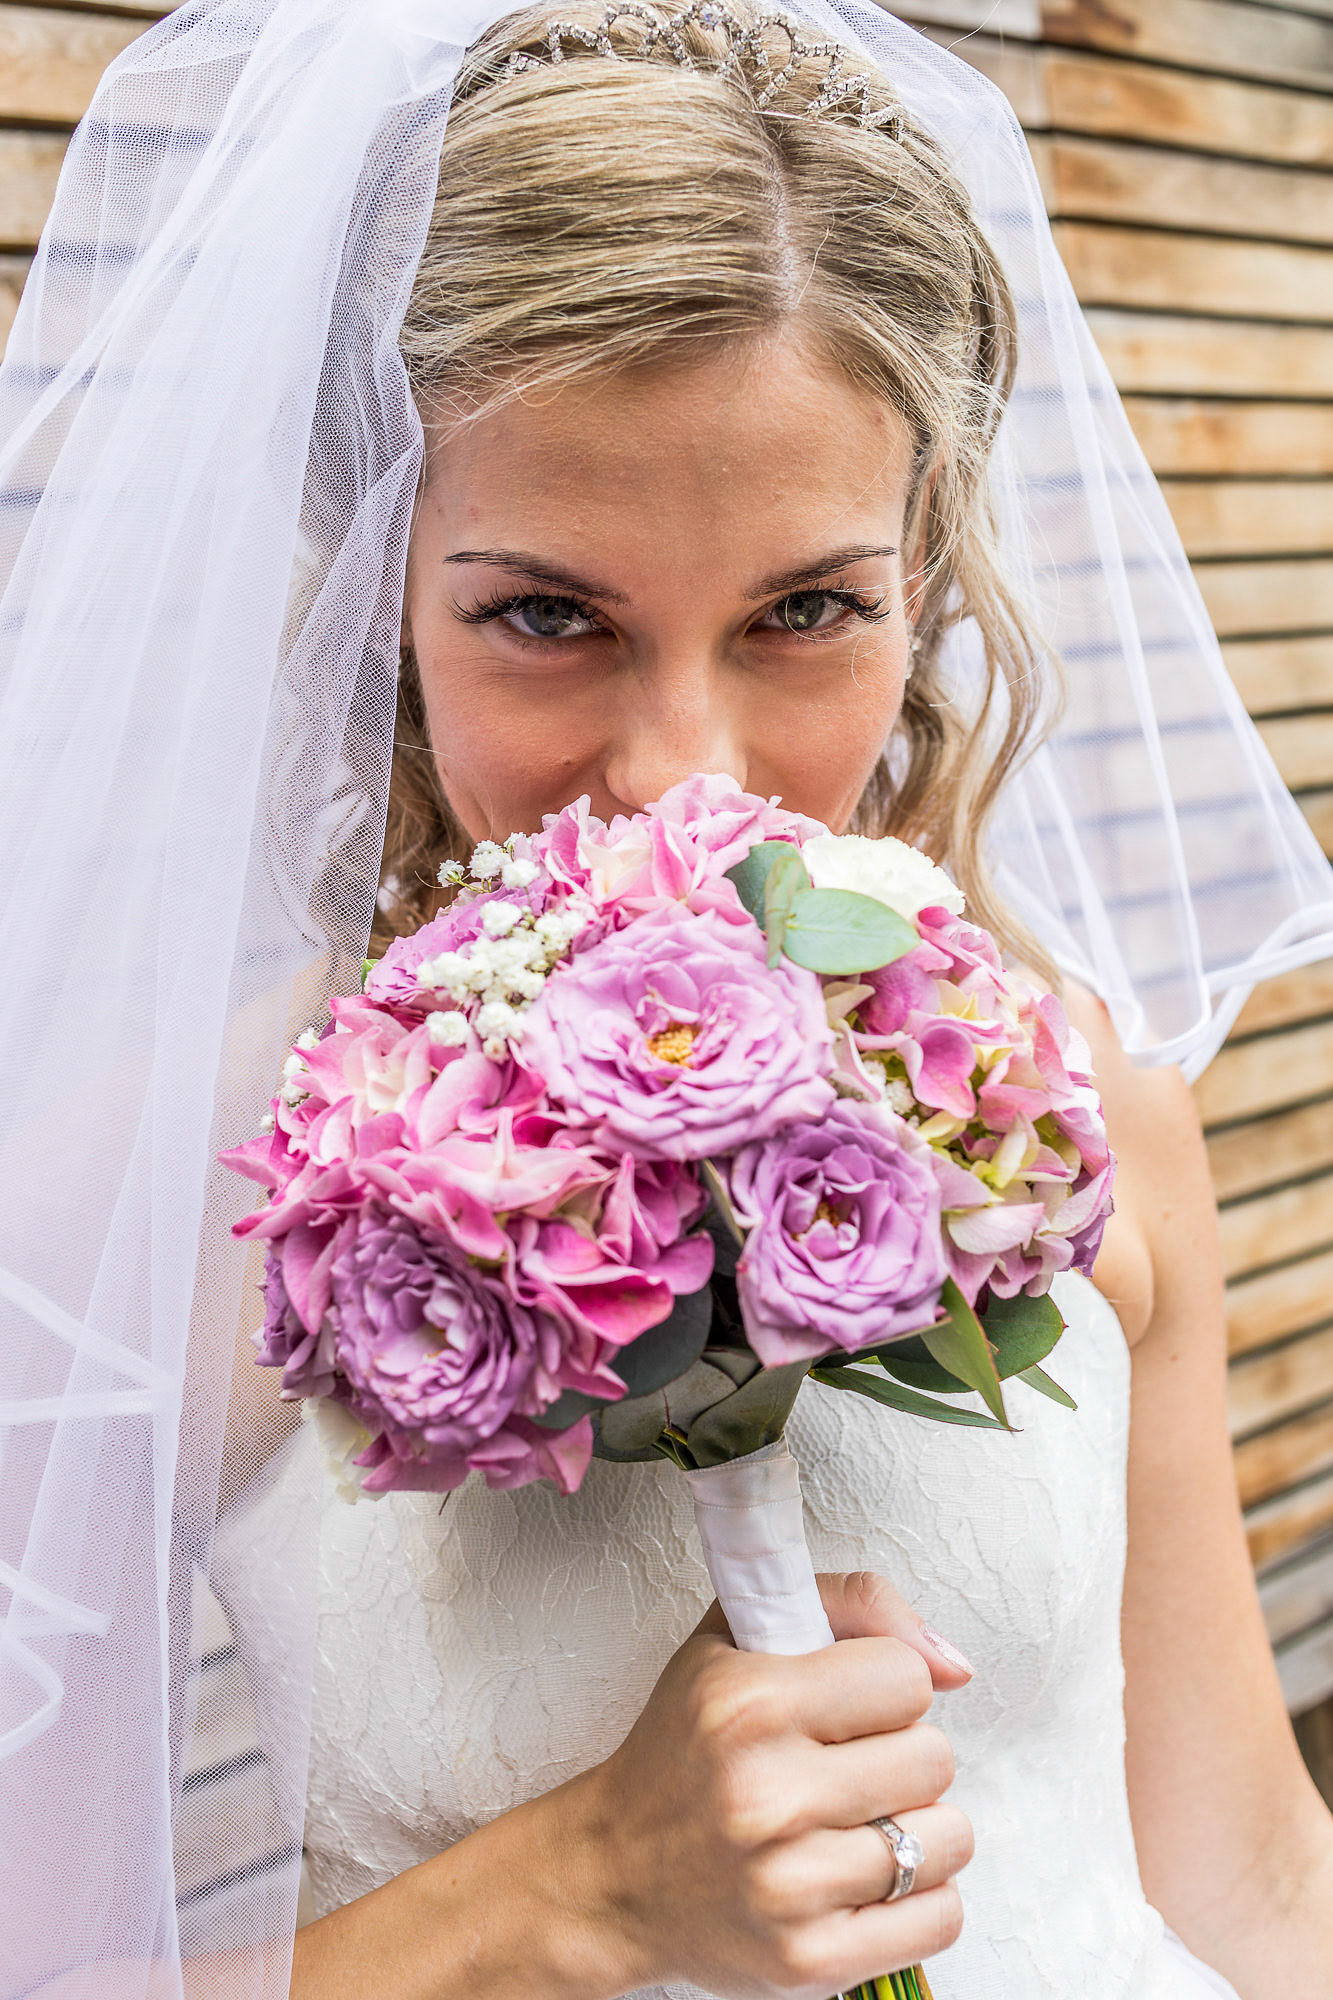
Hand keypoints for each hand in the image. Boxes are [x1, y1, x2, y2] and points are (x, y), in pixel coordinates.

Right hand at [570, 1569, 974, 1998]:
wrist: (612, 1873)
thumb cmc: (685, 1748)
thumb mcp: (739, 1637)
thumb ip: (853, 1606)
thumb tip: (955, 1665)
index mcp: (750, 1703)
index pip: (906, 1677)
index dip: (886, 1687)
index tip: (849, 1706)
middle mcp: (768, 1794)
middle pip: (934, 1758)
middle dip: (901, 1757)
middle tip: (847, 1767)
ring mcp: (788, 1886)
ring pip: (948, 1838)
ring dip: (916, 1828)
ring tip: (857, 1822)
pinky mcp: (809, 1960)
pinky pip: (938, 1918)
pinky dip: (918, 1897)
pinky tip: (864, 1876)